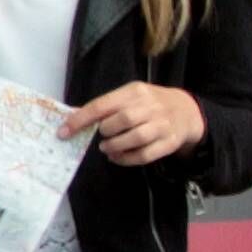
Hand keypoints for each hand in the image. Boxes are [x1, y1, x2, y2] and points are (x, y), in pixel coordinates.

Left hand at [70, 82, 203, 165]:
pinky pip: (145, 155)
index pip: (103, 105)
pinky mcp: (169, 143)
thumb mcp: (130, 96)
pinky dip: (127, 159)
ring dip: (115, 146)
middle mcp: (151, 107)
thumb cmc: (149, 104)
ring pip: (136, 138)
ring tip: (107, 148)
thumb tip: (73, 118)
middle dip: (105, 131)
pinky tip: (118, 157)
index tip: (64, 131)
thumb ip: (105, 106)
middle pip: (122, 120)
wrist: (186, 111)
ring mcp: (162, 125)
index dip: (81, 119)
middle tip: (100, 137)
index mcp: (135, 92)